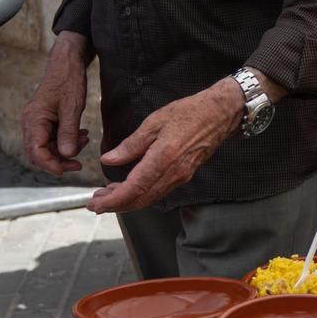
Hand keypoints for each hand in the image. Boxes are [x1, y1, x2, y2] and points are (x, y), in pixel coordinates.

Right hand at [21, 32, 91, 174]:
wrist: (66, 63)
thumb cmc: (68, 82)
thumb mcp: (73, 108)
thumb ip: (68, 133)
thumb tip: (66, 155)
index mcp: (34, 120)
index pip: (36, 152)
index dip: (50, 165)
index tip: (68, 170)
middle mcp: (30, 123)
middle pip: (38, 153)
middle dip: (58, 161)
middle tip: (79, 164)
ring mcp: (36, 122)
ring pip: (46, 147)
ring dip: (64, 150)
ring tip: (84, 141)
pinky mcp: (43, 120)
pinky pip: (51, 138)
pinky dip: (64, 141)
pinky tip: (80, 136)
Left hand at [88, 80, 242, 213]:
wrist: (221, 114)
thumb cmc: (190, 112)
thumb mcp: (155, 122)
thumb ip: (131, 144)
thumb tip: (109, 160)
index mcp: (164, 158)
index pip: (134, 188)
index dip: (113, 200)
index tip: (95, 204)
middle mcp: (174, 172)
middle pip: (141, 199)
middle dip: (116, 205)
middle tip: (94, 204)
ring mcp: (181, 175)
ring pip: (150, 198)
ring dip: (127, 201)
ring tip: (107, 196)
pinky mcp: (185, 174)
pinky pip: (159, 191)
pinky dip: (141, 194)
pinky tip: (129, 188)